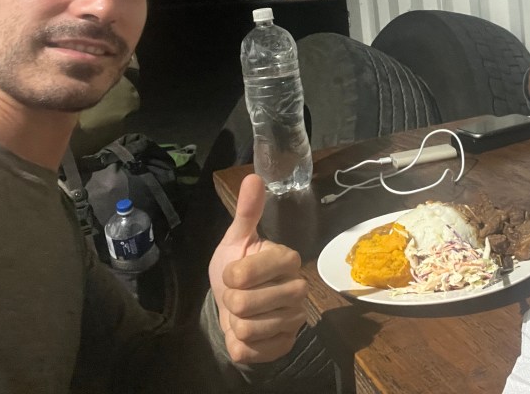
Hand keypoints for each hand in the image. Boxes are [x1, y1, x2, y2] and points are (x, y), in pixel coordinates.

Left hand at [209, 174, 307, 363]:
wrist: (238, 306)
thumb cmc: (237, 268)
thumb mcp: (236, 240)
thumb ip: (246, 212)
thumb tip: (254, 177)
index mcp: (288, 258)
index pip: (246, 272)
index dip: (231, 275)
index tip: (232, 273)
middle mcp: (298, 288)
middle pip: (243, 304)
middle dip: (230, 302)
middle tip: (237, 296)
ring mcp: (294, 319)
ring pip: (247, 329)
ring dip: (235, 324)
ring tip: (243, 314)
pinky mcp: (286, 345)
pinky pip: (251, 352)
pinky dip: (240, 345)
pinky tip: (248, 333)